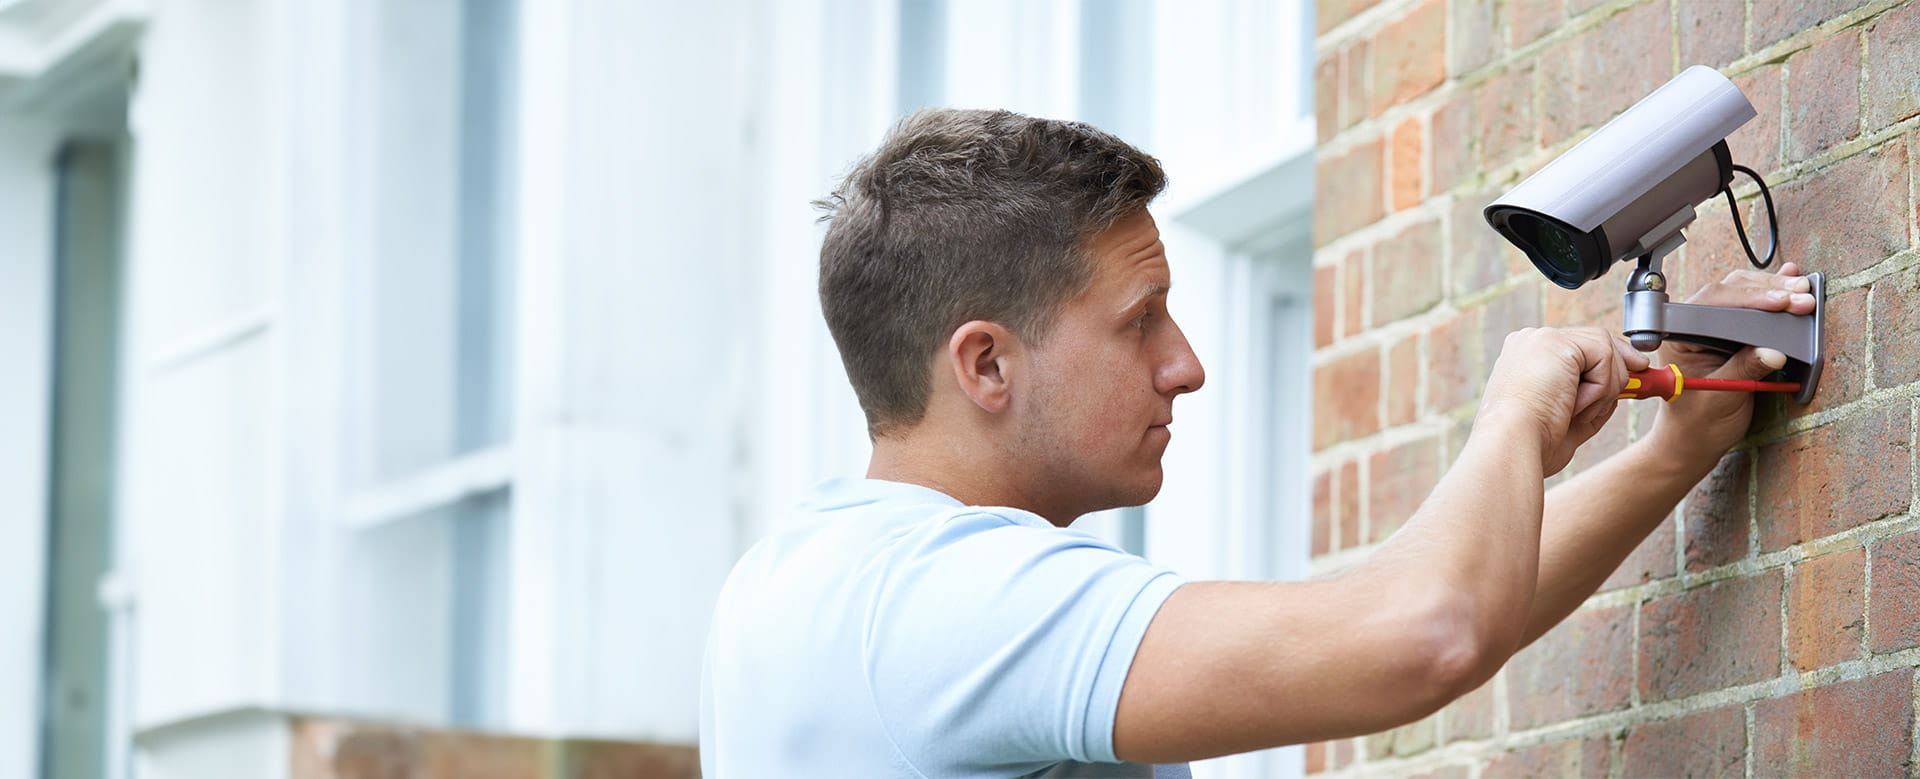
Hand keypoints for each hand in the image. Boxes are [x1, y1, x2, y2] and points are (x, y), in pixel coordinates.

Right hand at [1480, 326, 1649, 475]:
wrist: (1511, 446)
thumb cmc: (1531, 443)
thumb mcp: (1568, 417)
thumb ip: (1592, 397)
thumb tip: (1623, 385)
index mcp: (1526, 359)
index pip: (1578, 348)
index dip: (1609, 362)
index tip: (1634, 375)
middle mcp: (1531, 342)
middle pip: (1595, 340)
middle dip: (1621, 366)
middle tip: (1641, 383)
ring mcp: (1542, 339)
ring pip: (1604, 349)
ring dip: (1606, 387)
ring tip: (1577, 412)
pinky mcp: (1557, 342)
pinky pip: (1604, 357)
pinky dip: (1601, 387)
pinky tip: (1575, 405)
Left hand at [1649, 262, 1815, 463]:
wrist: (1694, 441)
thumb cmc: (1698, 422)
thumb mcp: (1722, 397)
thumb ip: (1744, 370)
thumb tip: (1773, 351)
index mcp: (1679, 336)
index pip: (1712, 304)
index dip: (1748, 299)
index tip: (1780, 302)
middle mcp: (1693, 326)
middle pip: (1730, 293)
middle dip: (1767, 292)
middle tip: (1802, 297)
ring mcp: (1712, 327)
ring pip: (1742, 294)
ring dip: (1774, 291)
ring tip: (1803, 291)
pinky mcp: (1731, 334)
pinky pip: (1751, 308)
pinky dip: (1771, 296)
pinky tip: (1789, 282)